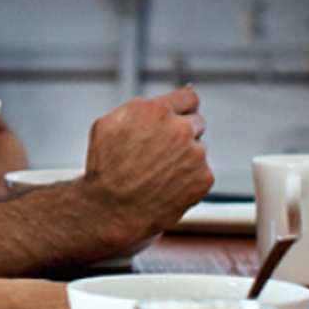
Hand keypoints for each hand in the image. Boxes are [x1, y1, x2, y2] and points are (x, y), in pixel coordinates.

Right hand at [82, 88, 213, 235]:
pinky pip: (202, 173)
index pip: (188, 97)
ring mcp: (195, 155)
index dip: (182, 108)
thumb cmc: (104, 169)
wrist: (112, 210)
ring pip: (198, 150)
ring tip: (158, 174)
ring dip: (185, 157)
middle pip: (197, 122)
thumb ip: (137, 108)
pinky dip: (189, 180)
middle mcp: (180, 129)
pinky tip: (167, 187)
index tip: (180, 116)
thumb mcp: (108, 124)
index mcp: (157, 111)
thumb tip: (155, 104)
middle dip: (183, 133)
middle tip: (163, 151)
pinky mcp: (203, 179)